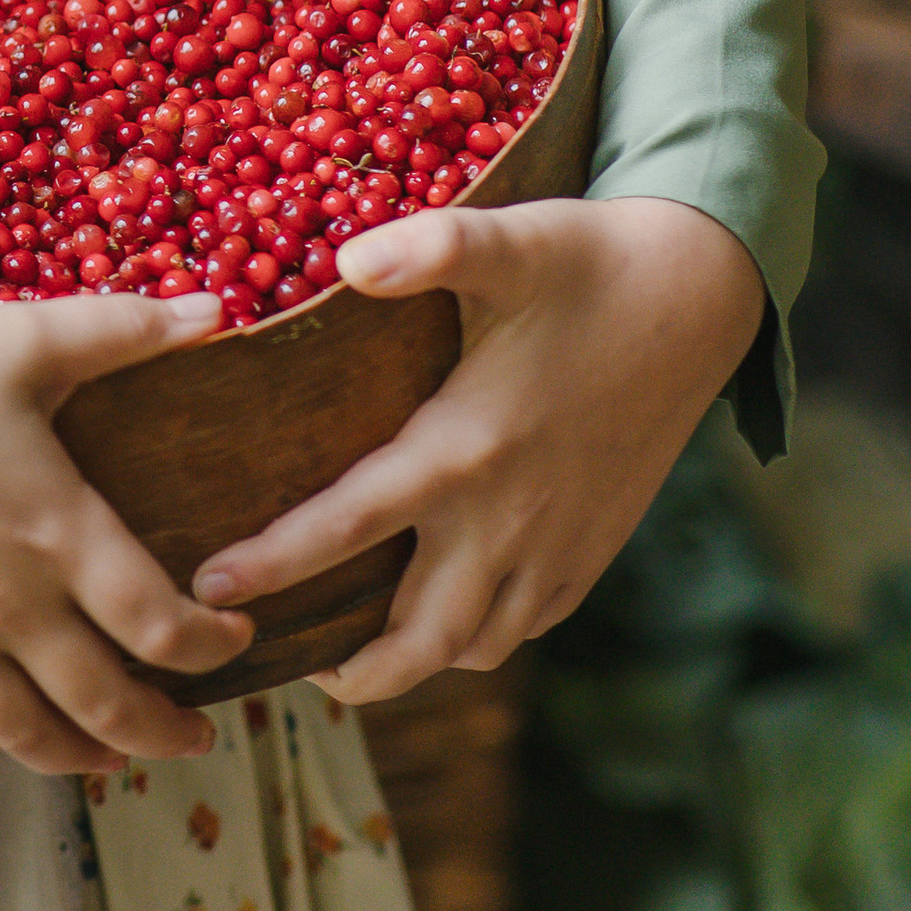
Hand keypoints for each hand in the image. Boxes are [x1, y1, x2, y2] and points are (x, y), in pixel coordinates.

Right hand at [0, 225, 251, 797]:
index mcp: (60, 534)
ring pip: (25, 732)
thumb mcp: (25, 338)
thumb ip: (124, 327)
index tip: (239, 638)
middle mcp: (11, 607)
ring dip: (80, 758)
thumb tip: (218, 306)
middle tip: (196, 739)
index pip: (162, 625)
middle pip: (108, 704)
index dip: (213, 646)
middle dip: (164, 732)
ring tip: (110, 761)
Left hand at [189, 196, 765, 704]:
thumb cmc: (589, 262)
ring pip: (473, 647)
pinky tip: (442, 612)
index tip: (209, 587)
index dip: (275, 563)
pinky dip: (476, 640)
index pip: (349, 525)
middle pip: (416, 638)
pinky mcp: (592, 551)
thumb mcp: (508, 241)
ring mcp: (557, 545)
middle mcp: (508, 517)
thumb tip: (344, 261)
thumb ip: (428, 248)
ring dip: (412, 661)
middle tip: (288, 659)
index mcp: (466, 448)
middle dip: (349, 670)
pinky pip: (524, 626)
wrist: (701, 297)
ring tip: (354, 649)